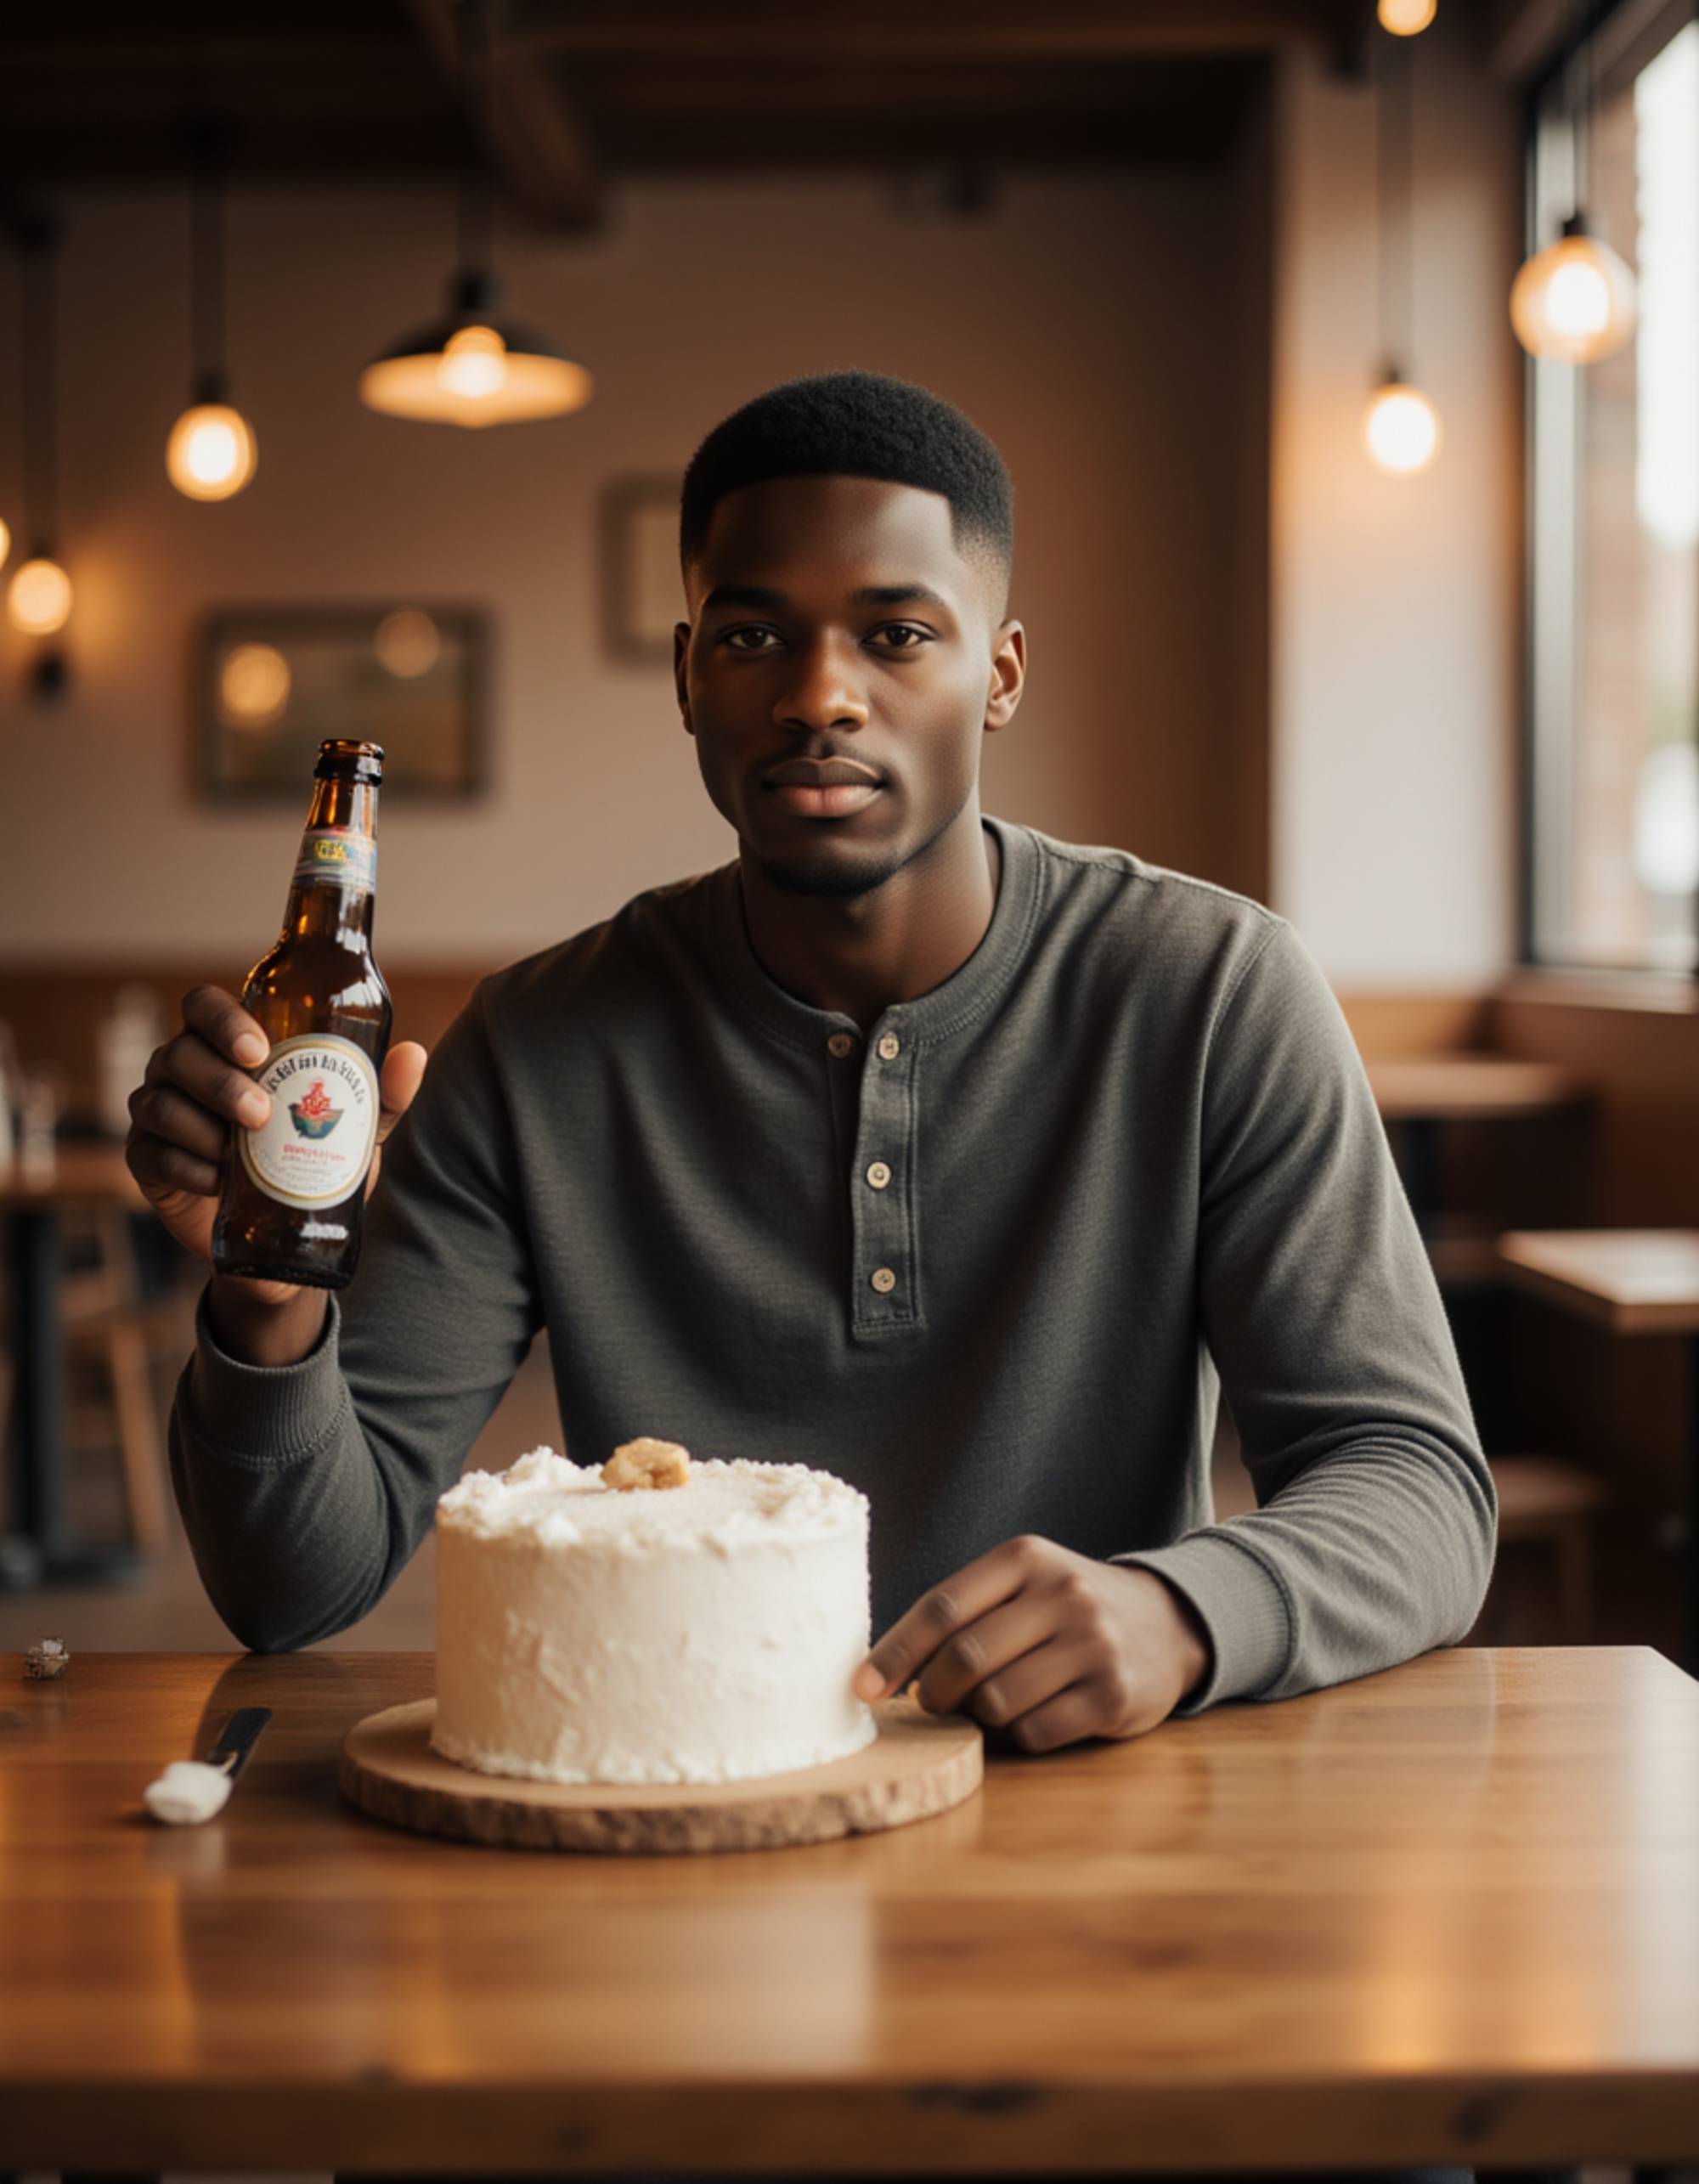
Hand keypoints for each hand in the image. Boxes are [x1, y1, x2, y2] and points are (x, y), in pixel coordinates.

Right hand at [124, 983, 427, 1305]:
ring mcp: (160, 1112)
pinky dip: (185, 1167)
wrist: (288, 1232)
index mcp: (228, 1046)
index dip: (223, 1020)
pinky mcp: (147, 1160)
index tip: (259, 1051)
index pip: (204, 1007)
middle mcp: (185, 1069)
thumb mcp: (358, 1128)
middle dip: (218, 1082)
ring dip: (199, 1125)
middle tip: (260, 1114)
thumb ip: (383, 1093)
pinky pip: (150, 1153)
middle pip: (178, 1052)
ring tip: (236, 1151)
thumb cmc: (316, 1155)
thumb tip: (412, 1054)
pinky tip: (217, 1182)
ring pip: (158, 1101)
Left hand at [852, 1535, 1213, 1753]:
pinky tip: (1025, 1719)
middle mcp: (1062, 1594)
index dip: (894, 1652)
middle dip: (932, 1691)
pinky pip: (1034, 1732)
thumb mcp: (1024, 1583)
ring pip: (996, 1700)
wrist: (1166, 1623)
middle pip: (965, 1658)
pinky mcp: (1113, 1695)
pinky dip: (1014, 1737)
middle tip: (927, 1702)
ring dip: (975, 1716)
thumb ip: (965, 1611)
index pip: (942, 1606)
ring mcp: (1092, 1645)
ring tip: (984, 1706)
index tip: (861, 1688)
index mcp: (1026, 1558)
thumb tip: (884, 1670)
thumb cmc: (1067, 1608)